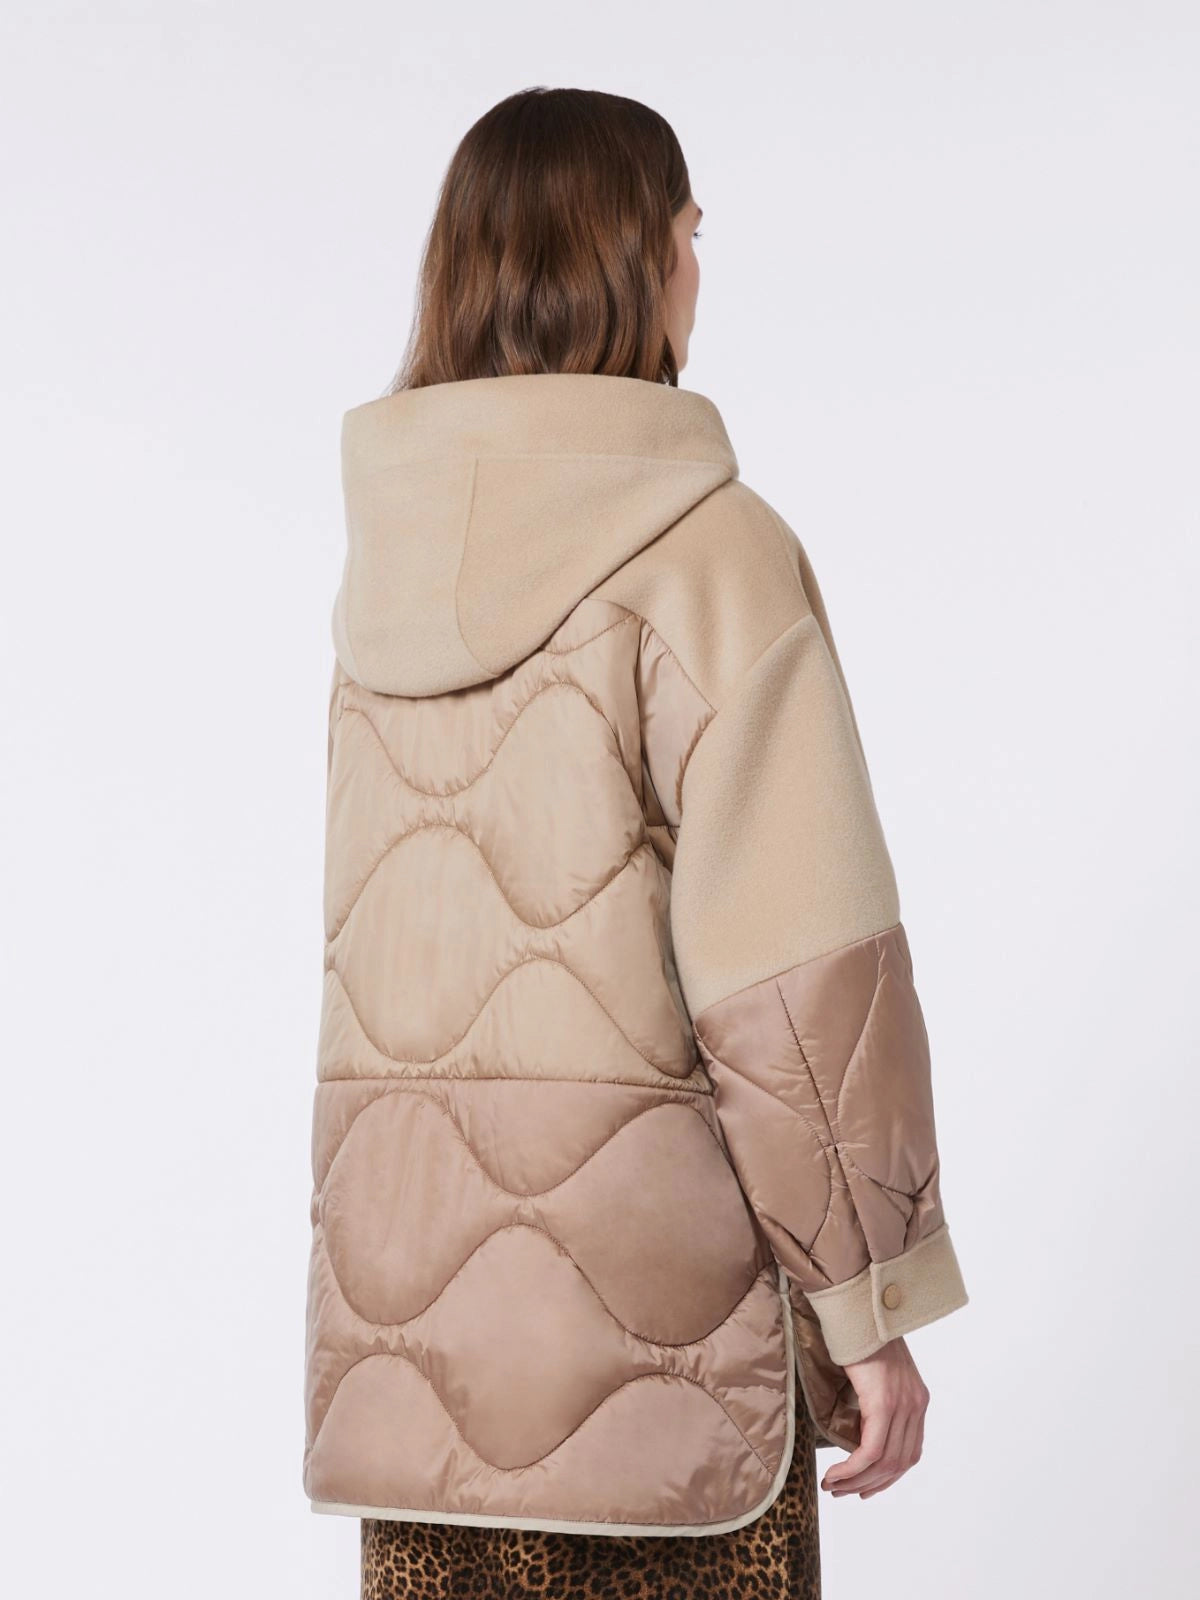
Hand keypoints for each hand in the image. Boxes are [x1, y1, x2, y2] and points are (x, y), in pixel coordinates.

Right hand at [819, 1336, 928, 1498]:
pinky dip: (852, 1469)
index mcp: (918, 1400)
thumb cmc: (860, 1335)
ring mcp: (902, 1405)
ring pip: (884, 1463)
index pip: (910, 1454)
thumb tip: (858, 1428)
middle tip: (843, 1492)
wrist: (857, 1308)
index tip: (864, 1490)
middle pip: (898, 1464)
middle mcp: (916, 1405)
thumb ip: (878, 1400)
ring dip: (856, 1481)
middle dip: (869, 1485)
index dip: (888, 1478)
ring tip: (832, 1486)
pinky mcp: (882, 1403)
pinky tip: (835, 1474)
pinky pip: (870, 1451)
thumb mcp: (877, 1374)